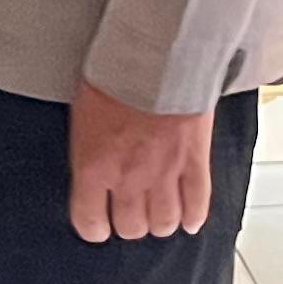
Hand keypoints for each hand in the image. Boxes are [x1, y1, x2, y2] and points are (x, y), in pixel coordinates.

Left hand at [66, 78, 216, 242]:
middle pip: (131, 227)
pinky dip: (194, 216)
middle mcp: (128, 178)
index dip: (95, 228)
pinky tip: (190, 220)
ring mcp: (165, 173)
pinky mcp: (195, 162)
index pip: (90, 220)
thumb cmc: (117, 74)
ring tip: (160, 216)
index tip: (99, 226)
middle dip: (130, 224)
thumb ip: (90, 148)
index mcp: (94, 166)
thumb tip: (94, 162)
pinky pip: (197, 203)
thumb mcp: (85, 113)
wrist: (157, 55)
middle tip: (132, 215)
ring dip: (161, 223)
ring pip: (164, 221)